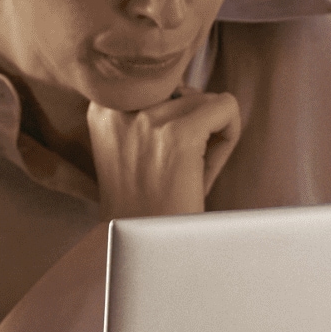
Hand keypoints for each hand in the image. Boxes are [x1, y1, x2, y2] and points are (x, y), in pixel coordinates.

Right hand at [86, 90, 244, 218]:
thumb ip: (149, 111)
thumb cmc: (142, 205)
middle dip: (191, 124)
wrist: (145, 251)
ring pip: (206, 98)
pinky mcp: (179, 132)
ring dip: (208, 134)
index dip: (171, 117)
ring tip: (186, 173)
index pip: (155, 80)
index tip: (161, 154)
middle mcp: (118, 107)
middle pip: (182, 87)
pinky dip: (229, 136)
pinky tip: (205, 170)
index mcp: (101, 106)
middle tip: (177, 169)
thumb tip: (188, 83)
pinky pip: (227, 107)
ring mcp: (148, 118)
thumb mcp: (129, 147)